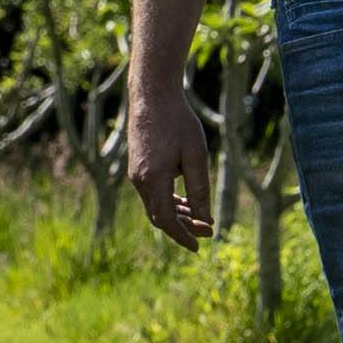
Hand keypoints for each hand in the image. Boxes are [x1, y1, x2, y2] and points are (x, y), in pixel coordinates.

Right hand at [124, 68, 216, 245]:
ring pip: (155, 206)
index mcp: (154, 180)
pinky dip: (168, 201)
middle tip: (207, 230)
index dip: (182, 236)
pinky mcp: (136, 167)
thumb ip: (199, 190)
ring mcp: (135, 174)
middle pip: (160, 217)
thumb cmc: (178, 122)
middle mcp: (140, 181)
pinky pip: (151, 194)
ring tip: (199, 218)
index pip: (167, 221)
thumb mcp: (196, 156)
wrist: (152, 96)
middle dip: (183, 228)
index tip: (198, 246)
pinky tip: (184, 201)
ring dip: (176, 215)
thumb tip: (204, 219)